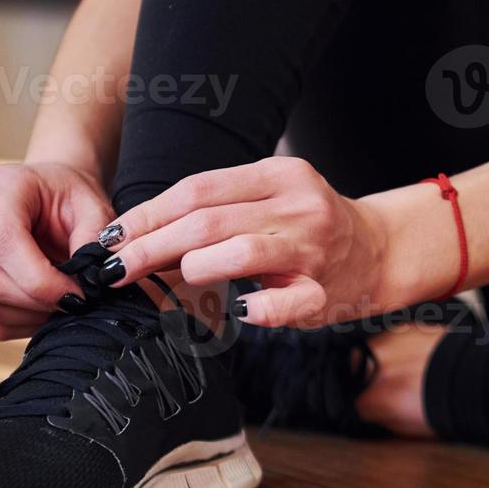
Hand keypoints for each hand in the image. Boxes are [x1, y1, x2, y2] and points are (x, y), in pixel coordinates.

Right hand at [0, 162, 114, 339]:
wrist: (53, 192)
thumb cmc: (74, 197)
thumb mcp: (96, 207)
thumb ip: (94, 239)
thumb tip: (88, 280)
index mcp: (3, 186)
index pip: (1, 240)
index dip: (39, 280)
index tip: (77, 295)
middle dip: (34, 301)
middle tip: (73, 302)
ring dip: (27, 315)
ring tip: (61, 301)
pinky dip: (17, 322)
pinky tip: (44, 306)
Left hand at [100, 157, 388, 326]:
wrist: (378, 251)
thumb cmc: (307, 228)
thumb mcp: (270, 199)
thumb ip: (218, 209)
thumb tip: (136, 232)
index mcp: (279, 175)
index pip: (197, 189)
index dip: (147, 214)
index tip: (110, 238)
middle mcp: (298, 205)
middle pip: (207, 221)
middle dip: (150, 246)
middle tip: (114, 269)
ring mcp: (314, 249)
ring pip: (241, 251)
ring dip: (194, 267)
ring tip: (168, 281)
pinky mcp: (324, 292)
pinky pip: (286, 303)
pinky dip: (257, 310)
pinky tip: (237, 312)